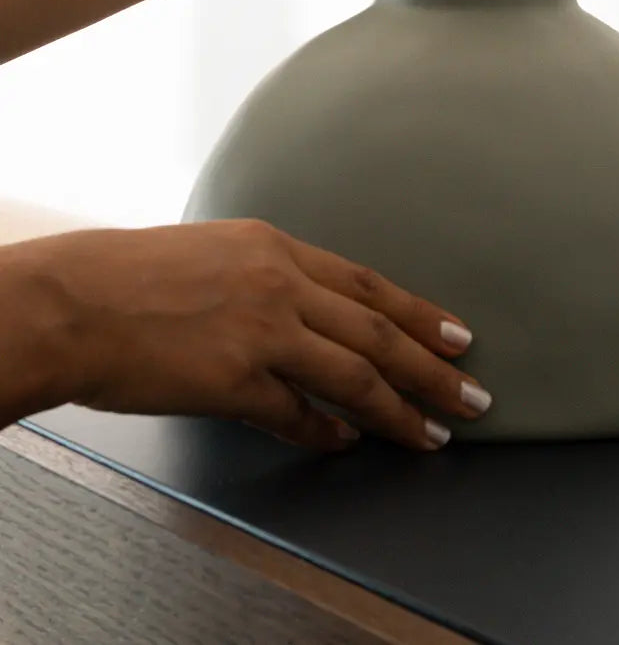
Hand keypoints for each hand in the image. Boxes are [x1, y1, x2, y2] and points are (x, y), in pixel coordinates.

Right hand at [5, 220, 489, 449]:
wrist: (73, 302)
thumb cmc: (131, 276)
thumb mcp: (215, 253)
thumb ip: (267, 279)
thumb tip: (306, 318)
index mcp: (275, 246)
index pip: (367, 283)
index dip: (419, 313)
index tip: (457, 336)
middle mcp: (279, 283)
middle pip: (378, 330)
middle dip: (432, 367)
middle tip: (472, 395)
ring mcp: (261, 331)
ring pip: (354, 375)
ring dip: (399, 409)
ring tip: (431, 432)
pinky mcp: (235, 380)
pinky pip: (298, 414)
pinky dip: (327, 433)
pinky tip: (346, 444)